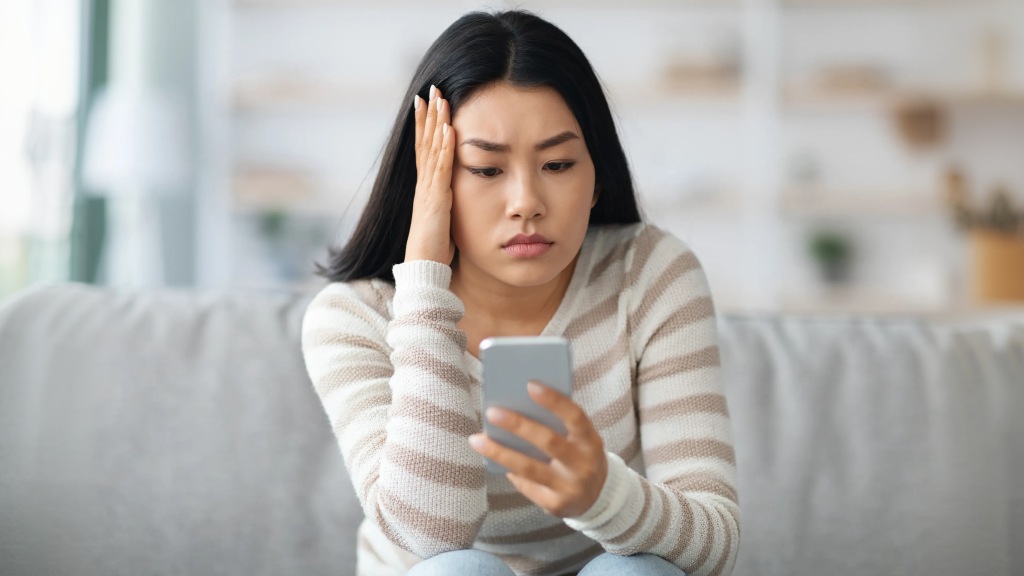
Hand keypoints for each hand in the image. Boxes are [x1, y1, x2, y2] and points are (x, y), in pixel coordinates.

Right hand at [405, 85, 455, 264]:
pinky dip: (445, 148)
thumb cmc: (434, 250)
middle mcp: (424, 185)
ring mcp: (428, 191)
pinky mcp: (436, 200)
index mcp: (426, 188)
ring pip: (431, 149)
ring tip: (439, 99)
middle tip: (431, 88)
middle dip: (428, 114)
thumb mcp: (443, 220)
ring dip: (435, 123)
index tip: (427, 102)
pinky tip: (449, 129)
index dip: (425, 125)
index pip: (425, 149)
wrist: (423, 270)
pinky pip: (441, 169)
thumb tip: (453, 194)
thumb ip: (446, 203)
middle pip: (425, 142)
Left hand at [469, 381, 607, 517]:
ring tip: (476, 440)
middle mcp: (584, 465)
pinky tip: (494, 460)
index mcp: (591, 441)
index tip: (530, 384)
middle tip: (492, 412)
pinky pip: (526, 485)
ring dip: (500, 452)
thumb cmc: (579, 456)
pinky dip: (510, 471)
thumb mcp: (580, 440)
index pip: (575, 416)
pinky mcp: (556, 505)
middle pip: (548, 442)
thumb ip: (559, 425)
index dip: (554, 400)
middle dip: (518, 426)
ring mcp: (570, 487)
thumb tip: (518, 405)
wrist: (598, 498)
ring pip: (530, 468)